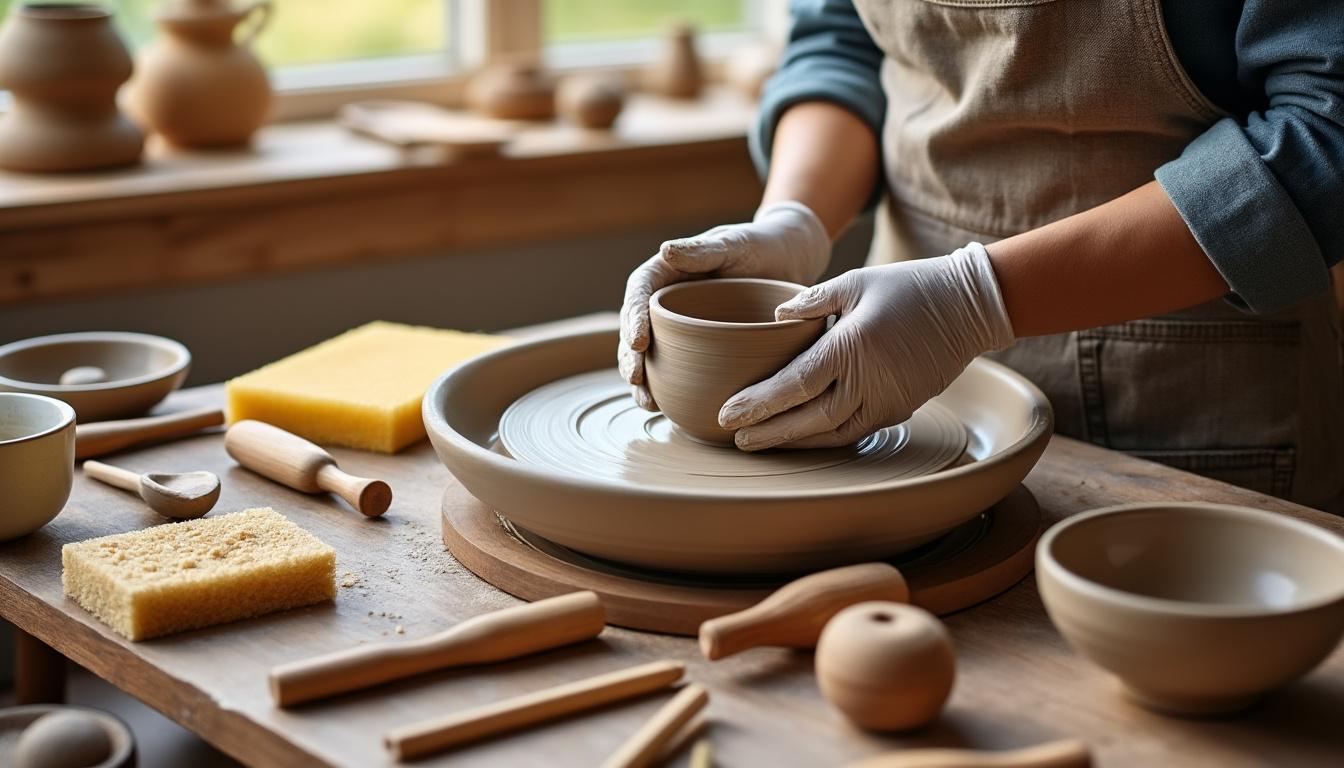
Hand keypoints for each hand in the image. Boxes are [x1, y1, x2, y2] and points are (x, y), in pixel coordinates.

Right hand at [619, 201, 830, 408]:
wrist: (791, 261)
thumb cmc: (762, 245)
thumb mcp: (735, 244)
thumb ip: (703, 249)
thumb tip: (665, 249)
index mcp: (668, 271)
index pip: (639, 293)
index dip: (632, 318)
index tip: (638, 342)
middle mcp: (669, 302)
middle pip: (636, 329)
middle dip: (631, 357)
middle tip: (636, 379)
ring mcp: (682, 327)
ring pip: (651, 355)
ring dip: (643, 381)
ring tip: (646, 402)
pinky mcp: (700, 348)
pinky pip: (678, 369)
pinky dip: (668, 389)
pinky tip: (667, 410)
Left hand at [718, 243, 1015, 450]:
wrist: (969, 308)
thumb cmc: (909, 287)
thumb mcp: (856, 280)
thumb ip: (812, 299)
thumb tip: (776, 317)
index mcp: (851, 346)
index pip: (794, 384)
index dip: (758, 403)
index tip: (727, 415)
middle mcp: (868, 381)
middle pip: (807, 419)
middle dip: (768, 432)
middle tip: (734, 439)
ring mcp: (887, 401)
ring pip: (831, 433)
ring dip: (793, 441)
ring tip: (760, 442)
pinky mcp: (899, 409)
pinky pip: (854, 432)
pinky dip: (824, 438)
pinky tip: (800, 437)